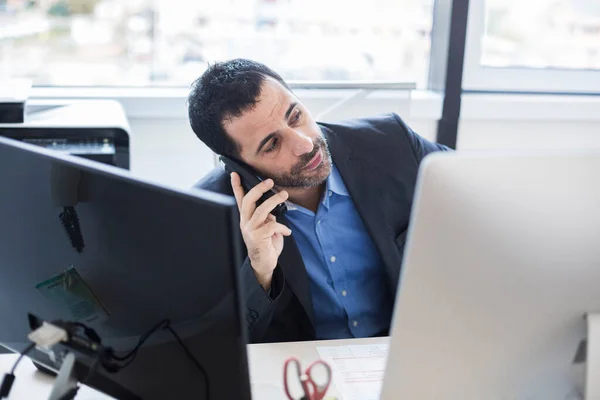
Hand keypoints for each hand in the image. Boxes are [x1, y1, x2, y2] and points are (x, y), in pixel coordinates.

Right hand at [230, 172, 291, 290]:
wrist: (265, 264)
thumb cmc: (266, 244)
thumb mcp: (266, 227)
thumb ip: (266, 216)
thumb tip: (271, 210)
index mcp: (246, 218)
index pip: (240, 199)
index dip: (236, 186)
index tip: (234, 173)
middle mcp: (245, 222)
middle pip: (249, 200)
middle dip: (259, 189)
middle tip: (270, 181)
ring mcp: (250, 230)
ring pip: (261, 210)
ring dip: (274, 200)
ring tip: (284, 195)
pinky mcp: (258, 237)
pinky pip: (272, 226)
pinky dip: (281, 227)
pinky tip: (287, 232)